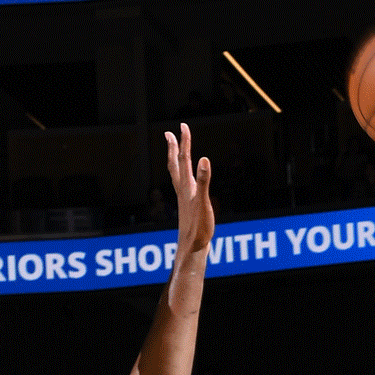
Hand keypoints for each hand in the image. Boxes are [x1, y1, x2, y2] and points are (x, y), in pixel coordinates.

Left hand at [164, 122, 214, 257]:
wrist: (191, 248)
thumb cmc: (198, 228)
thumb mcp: (204, 202)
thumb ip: (204, 180)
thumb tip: (204, 159)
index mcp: (187, 186)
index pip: (184, 159)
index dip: (184, 142)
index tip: (183, 126)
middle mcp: (183, 190)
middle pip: (176, 164)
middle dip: (174, 148)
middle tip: (170, 133)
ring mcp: (184, 198)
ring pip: (177, 175)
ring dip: (175, 160)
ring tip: (175, 153)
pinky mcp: (186, 207)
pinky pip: (182, 186)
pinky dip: (182, 177)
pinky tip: (186, 181)